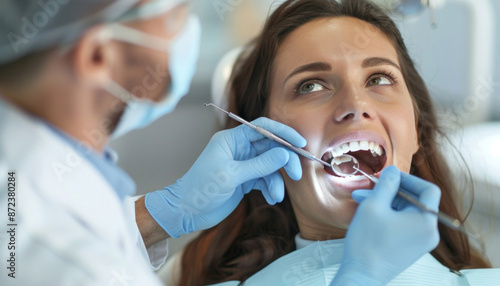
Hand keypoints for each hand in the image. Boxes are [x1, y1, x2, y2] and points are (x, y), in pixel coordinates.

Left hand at [145, 117, 305, 237]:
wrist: (187, 211)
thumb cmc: (202, 188)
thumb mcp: (232, 175)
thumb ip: (260, 165)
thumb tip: (284, 154)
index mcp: (231, 140)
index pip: (262, 128)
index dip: (282, 132)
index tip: (300, 143)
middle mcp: (239, 149)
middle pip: (270, 147)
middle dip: (284, 161)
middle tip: (296, 175)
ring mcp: (243, 165)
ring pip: (270, 166)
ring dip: (277, 180)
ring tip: (277, 195)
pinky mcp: (245, 179)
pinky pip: (265, 179)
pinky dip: (271, 188)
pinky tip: (272, 198)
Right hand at [331, 165, 440, 285]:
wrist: (362, 275)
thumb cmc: (368, 242)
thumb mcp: (374, 205)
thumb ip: (386, 184)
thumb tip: (393, 170)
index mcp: (426, 221)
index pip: (428, 189)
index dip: (408, 179)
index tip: (389, 176)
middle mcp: (429, 232)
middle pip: (415, 200)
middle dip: (391, 191)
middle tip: (370, 186)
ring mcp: (421, 242)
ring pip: (406, 212)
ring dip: (385, 202)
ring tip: (361, 199)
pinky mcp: (411, 248)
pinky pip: (403, 224)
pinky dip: (388, 215)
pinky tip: (369, 212)